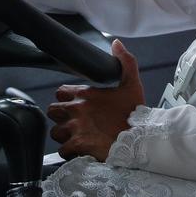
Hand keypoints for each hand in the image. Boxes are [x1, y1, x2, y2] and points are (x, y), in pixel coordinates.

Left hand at [47, 39, 143, 160]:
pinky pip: (63, 150)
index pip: (60, 91)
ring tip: (76, 138)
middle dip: (60, 117)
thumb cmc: (136, 113)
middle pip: (53, 111)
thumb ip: (124, 61)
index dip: (65, 98)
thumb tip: (116, 43)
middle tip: (72, 123)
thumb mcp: (132, 84)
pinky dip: (69, 152)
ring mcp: (76, 127)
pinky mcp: (78, 145)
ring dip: (64, 136)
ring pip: (56, 132)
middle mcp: (77, 109)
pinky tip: (79, 151)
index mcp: (86, 93)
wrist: (142, 138)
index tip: (74, 105)